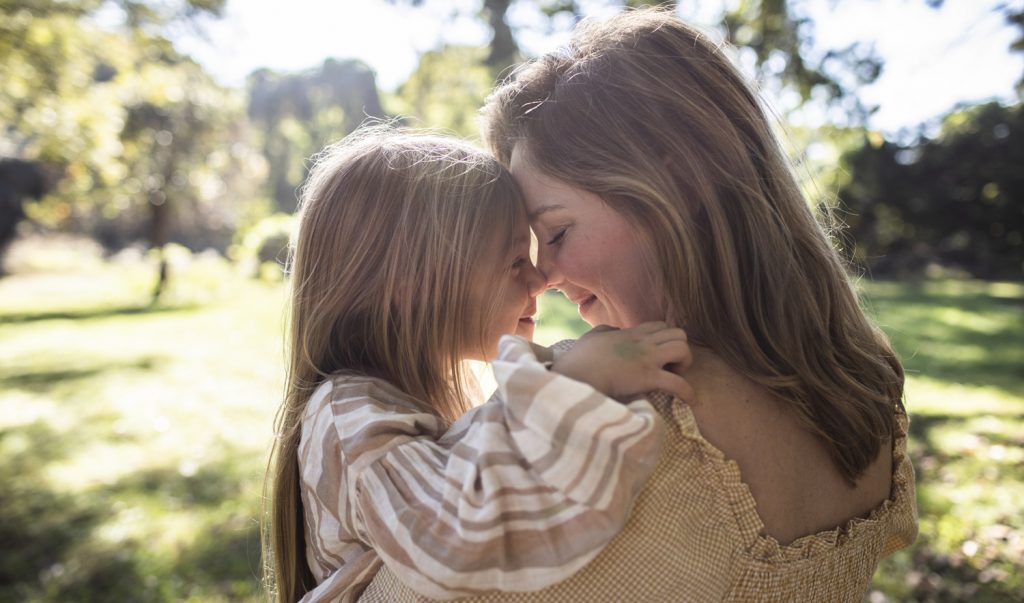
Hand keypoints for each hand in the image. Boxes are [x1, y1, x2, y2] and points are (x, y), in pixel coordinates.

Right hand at [551, 321, 693, 402]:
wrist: (576, 375)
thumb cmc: (579, 359)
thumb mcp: (592, 337)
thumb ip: (606, 331)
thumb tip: (614, 331)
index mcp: (631, 334)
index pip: (661, 325)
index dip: (666, 339)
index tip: (660, 355)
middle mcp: (643, 343)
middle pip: (679, 334)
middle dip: (680, 349)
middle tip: (670, 366)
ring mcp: (647, 359)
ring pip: (683, 350)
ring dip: (685, 365)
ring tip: (675, 377)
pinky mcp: (648, 378)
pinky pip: (678, 383)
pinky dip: (687, 392)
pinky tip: (688, 400)